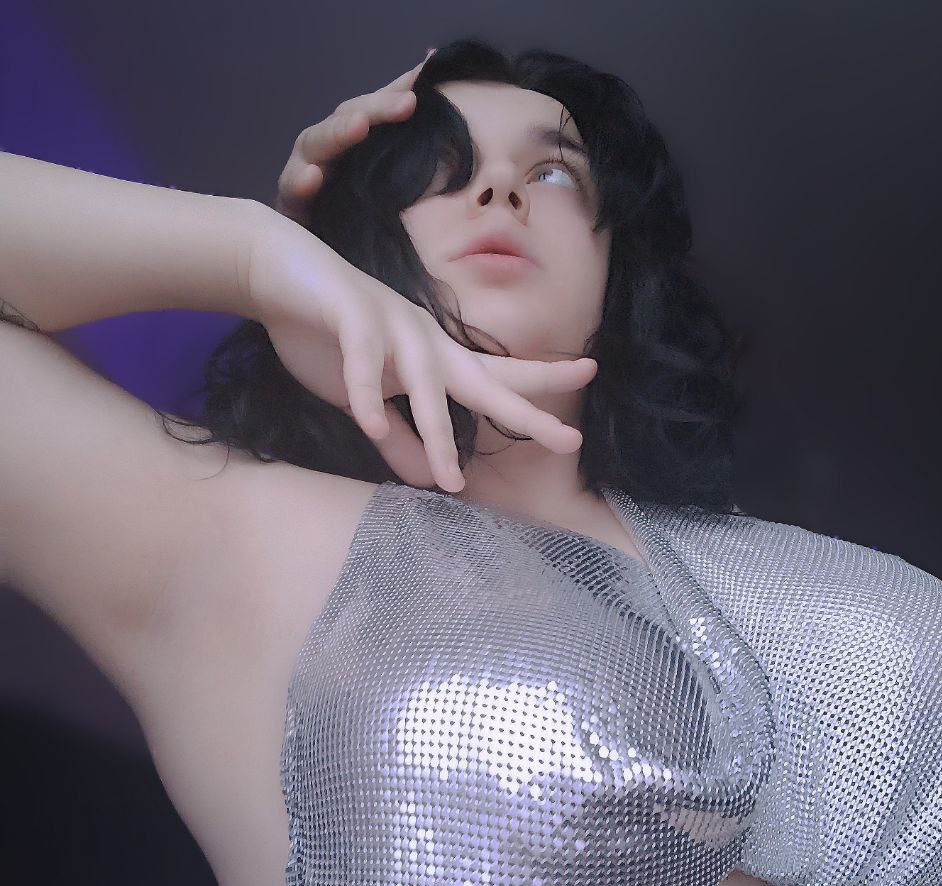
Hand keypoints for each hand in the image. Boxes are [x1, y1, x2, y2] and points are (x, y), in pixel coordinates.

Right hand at [243, 212, 596, 491]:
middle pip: (485, 380)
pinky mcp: (350, 313)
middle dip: (526, 410)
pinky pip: (363, 359)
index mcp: (435, 358)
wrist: (275, 273)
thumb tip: (431, 481)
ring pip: (424, 383)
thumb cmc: (327, 335)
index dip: (541, 380)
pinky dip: (367, 392)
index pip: (497, 374)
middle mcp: (426, 340)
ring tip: (451, 479)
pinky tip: (370, 425)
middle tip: (571, 438)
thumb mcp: (367, 400)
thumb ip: (400, 437)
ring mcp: (391, 324)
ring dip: (437, 431)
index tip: (591, 375)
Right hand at [275, 52, 432, 225]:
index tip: (426, 75)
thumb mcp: (396, 186)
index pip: (374, 107)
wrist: (325, 264)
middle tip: (408, 102)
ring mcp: (304, 173)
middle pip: (346, 118)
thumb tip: (434, 82)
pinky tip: (314, 177)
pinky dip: (302, 182)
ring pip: (315, 143)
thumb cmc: (360, 222)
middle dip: (377, 108)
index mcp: (351, 141)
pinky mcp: (291, 205)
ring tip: (359, 126)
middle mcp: (327, 151)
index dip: (398, 90)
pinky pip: (294, 190)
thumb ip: (416, 147)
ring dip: (337, 134)